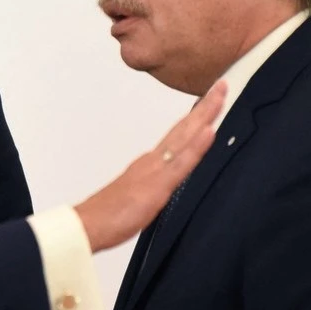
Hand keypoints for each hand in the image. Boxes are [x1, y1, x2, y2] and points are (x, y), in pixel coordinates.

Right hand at [73, 80, 226, 251]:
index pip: (179, 135)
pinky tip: (208, 130)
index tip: (211, 100)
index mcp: (150, 163)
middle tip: (222, 84)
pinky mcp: (157, 186)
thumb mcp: (137, 198)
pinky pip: (181, 163)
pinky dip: (196, 146)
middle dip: (205, 106)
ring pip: (185, 137)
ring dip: (204, 115)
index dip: (196, 117)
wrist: (88, 225)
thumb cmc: (108, 216)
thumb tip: (162, 182)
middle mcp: (153, 160)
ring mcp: (155, 170)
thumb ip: (150, 186)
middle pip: (183, 128)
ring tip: (220, 95)